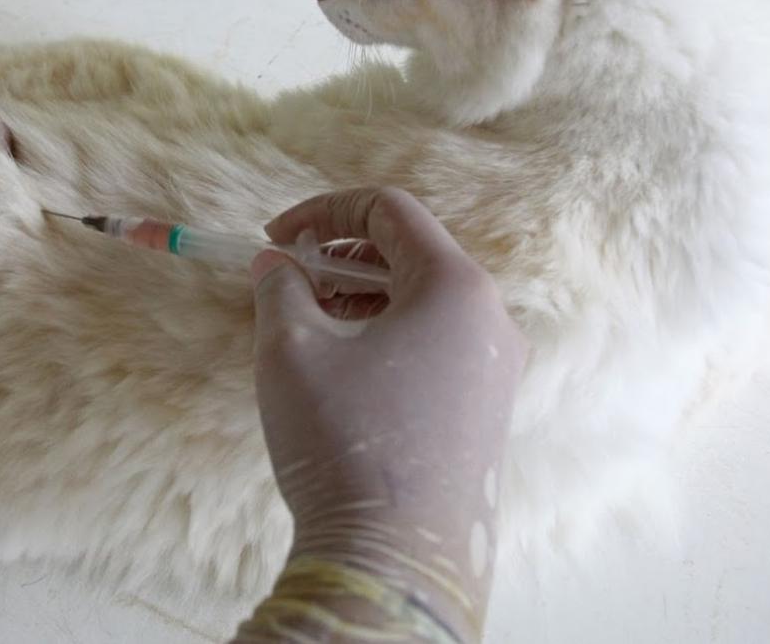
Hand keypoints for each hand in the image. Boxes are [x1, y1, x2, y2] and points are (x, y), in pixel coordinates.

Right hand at [247, 188, 525, 640]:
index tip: (274, 239)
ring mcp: (496, 366)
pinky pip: (436, 342)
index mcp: (456, 286)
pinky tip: (342, 364)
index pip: (389, 210)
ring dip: (361, 296)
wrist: (396, 559)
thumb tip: (275, 265)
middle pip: (411, 252)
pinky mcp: (486, 408)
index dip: (322, 211)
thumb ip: (280, 289)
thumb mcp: (293, 350)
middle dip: (340, 255)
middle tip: (287, 278)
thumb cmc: (345, 440)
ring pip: (423, 300)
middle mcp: (491, 318)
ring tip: (307, 322)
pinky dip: (386, 333)